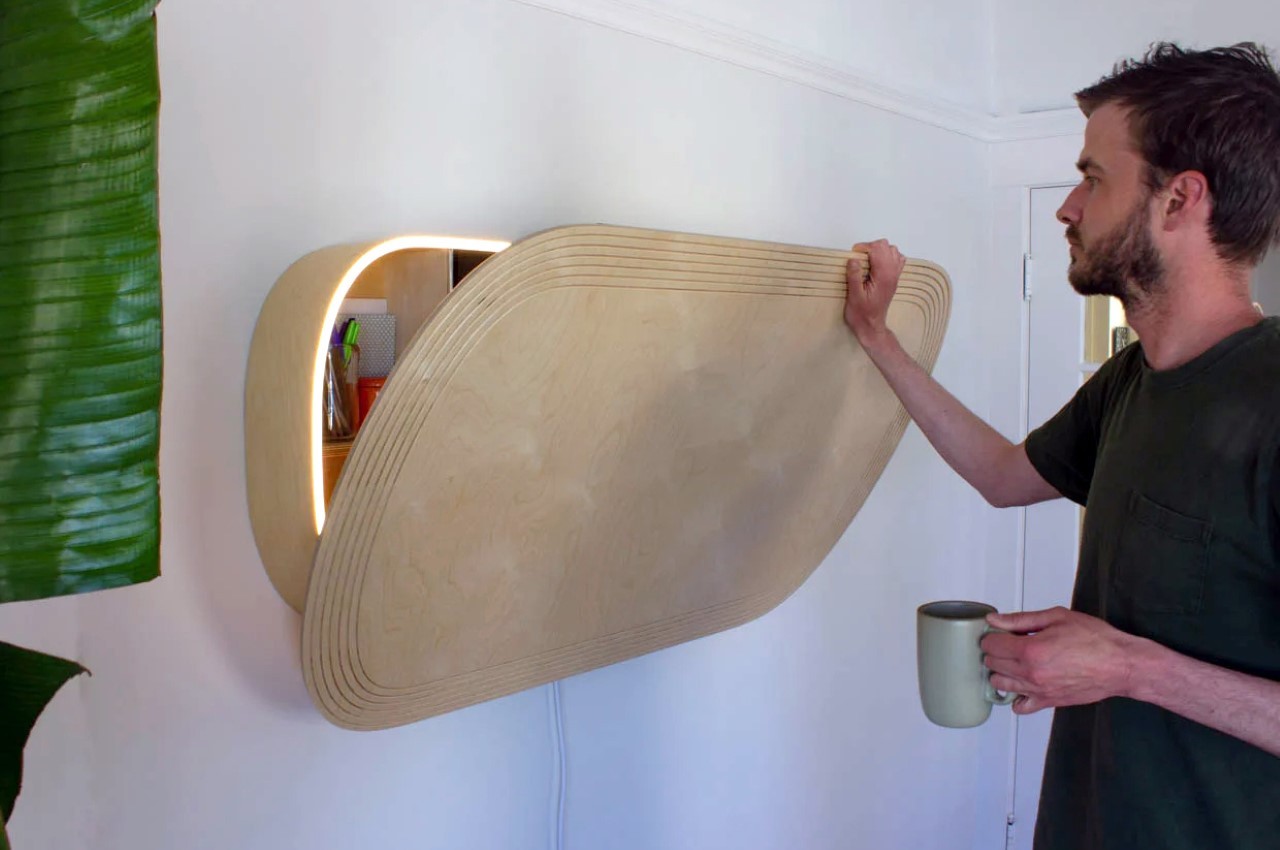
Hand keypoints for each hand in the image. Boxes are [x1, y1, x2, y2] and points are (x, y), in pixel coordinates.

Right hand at [845, 239, 905, 345]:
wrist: (871, 326)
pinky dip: (887, 256)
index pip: (877, 249)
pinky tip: (877, 264)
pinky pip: (897, 259)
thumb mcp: (854, 295)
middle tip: (858, 257)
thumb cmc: (861, 313)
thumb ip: (854, 276)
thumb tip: (853, 258)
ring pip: (892, 250)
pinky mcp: (894, 279)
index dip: (863, 247)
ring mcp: (895, 276)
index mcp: (883, 276)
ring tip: (867, 260)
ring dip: (879, 250)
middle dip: (871, 246)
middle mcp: (892, 273)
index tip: (853, 255)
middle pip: (886, 246)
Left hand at [981, 607, 1145, 714]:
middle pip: (992, 665)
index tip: (1000, 633)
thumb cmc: (1095, 639)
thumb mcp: (1057, 617)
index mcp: (1030, 650)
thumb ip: (1021, 619)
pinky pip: (1020, 707)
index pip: (991, 645)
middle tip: (1008, 643)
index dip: (993, 636)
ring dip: (1002, 672)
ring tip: (1014, 661)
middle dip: (996, 652)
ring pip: (1000, 685)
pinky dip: (1016, 696)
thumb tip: (994, 620)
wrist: (1121, 665)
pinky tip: (1022, 684)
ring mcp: (1038, 691)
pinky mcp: (1049, 702)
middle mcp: (1030, 674)